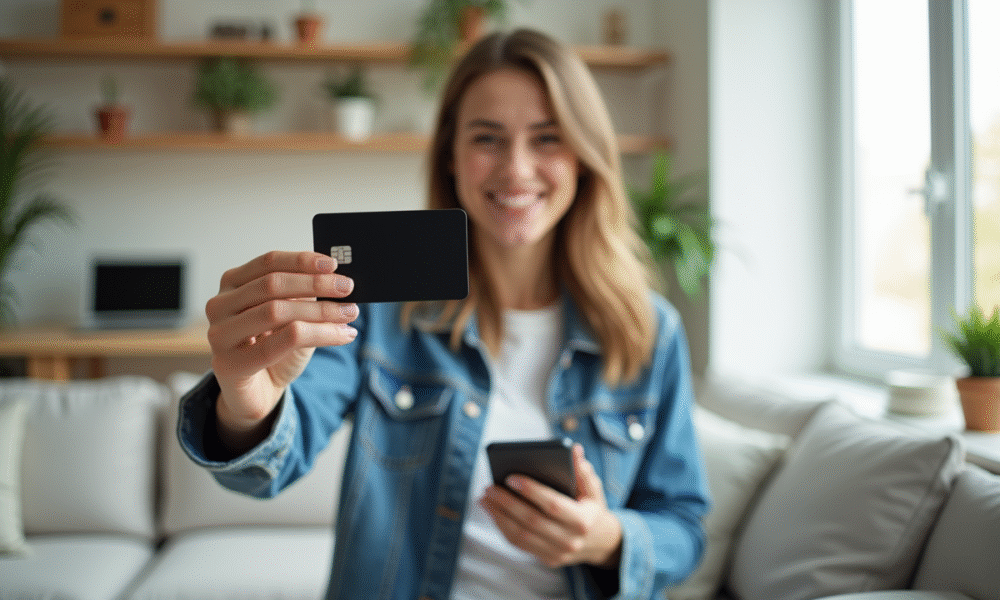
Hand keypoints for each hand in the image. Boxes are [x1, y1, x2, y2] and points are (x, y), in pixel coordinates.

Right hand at [204, 251, 357, 450]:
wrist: (260, 393)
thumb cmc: (276, 349)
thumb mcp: (293, 315)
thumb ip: (306, 295)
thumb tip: (336, 279)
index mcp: (232, 284)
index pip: (268, 263)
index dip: (301, 260)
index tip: (333, 264)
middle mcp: (219, 305)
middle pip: (272, 285)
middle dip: (315, 284)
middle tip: (348, 288)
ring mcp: (219, 335)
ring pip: (276, 312)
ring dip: (320, 311)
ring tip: (349, 314)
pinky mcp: (228, 364)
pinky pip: (278, 344)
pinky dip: (318, 335)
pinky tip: (341, 335)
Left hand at [480, 443, 622, 569]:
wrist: (600, 543)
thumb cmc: (591, 509)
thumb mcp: (593, 489)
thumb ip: (583, 471)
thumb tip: (574, 450)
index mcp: (584, 520)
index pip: (553, 505)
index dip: (532, 491)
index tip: (511, 477)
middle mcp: (571, 540)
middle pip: (532, 521)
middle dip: (507, 503)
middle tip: (489, 487)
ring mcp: (558, 553)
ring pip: (521, 536)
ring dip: (499, 516)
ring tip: (485, 498)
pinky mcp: (547, 559)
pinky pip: (520, 545)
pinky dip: (503, 527)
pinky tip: (493, 512)